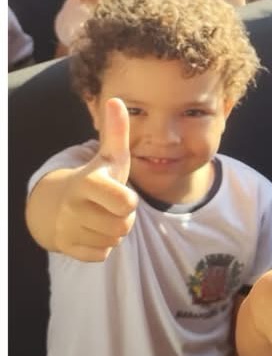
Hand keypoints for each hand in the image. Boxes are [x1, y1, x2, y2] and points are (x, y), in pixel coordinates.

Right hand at [54, 98, 137, 261]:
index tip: (120, 194)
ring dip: (114, 232)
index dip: (129, 202)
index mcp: (88, 183)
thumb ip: (117, 132)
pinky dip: (102, 247)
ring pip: (113, 241)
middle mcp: (73, 207)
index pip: (125, 204)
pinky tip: (92, 231)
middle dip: (124, 219)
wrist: (57, 203)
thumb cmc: (96, 178)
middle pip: (124, 226)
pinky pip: (101, 255)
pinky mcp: (66, 247)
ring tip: (102, 217)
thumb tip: (117, 100)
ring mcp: (67, 228)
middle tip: (111, 207)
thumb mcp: (109, 157)